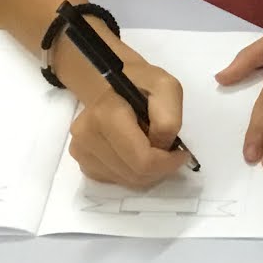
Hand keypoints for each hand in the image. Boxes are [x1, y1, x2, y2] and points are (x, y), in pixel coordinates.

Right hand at [68, 61, 189, 188]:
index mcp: (107, 115)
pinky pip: (115, 180)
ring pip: (126, 181)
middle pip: (135, 175)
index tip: (181, 154)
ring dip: (147, 172)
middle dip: (160, 169)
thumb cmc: (140, 82)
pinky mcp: (82, 160)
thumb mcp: (166, 87)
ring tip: (151, 147)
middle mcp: (87, 136)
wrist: (109, 82)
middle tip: (169, 152)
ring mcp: (81, 150)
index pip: (142, 160)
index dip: (168, 163)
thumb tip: (162, 148)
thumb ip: (169, 118)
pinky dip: (132, 172)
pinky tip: (134, 152)